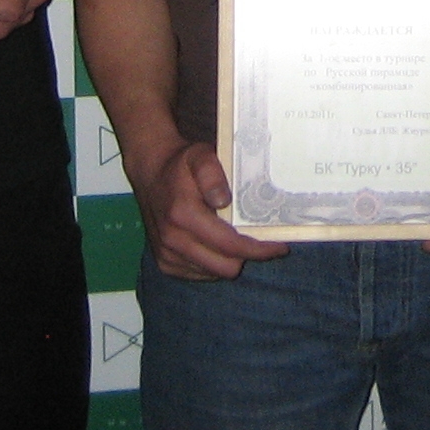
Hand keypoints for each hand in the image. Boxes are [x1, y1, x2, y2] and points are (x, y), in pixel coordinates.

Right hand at [136, 139, 287, 280]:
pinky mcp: (165, 264)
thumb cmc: (181, 164)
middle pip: (225, 267)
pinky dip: (213, 262)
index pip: (229, 245)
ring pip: (214, 273)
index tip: (280, 246)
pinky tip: (215, 241)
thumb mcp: (199, 155)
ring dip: (229, 259)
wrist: (150, 173)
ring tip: (235, 236)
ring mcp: (167, 256)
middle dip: (247, 256)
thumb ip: (212, 174)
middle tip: (261, 240)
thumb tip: (224, 200)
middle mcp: (173, 241)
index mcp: (183, 215)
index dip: (258, 249)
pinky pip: (201, 274)